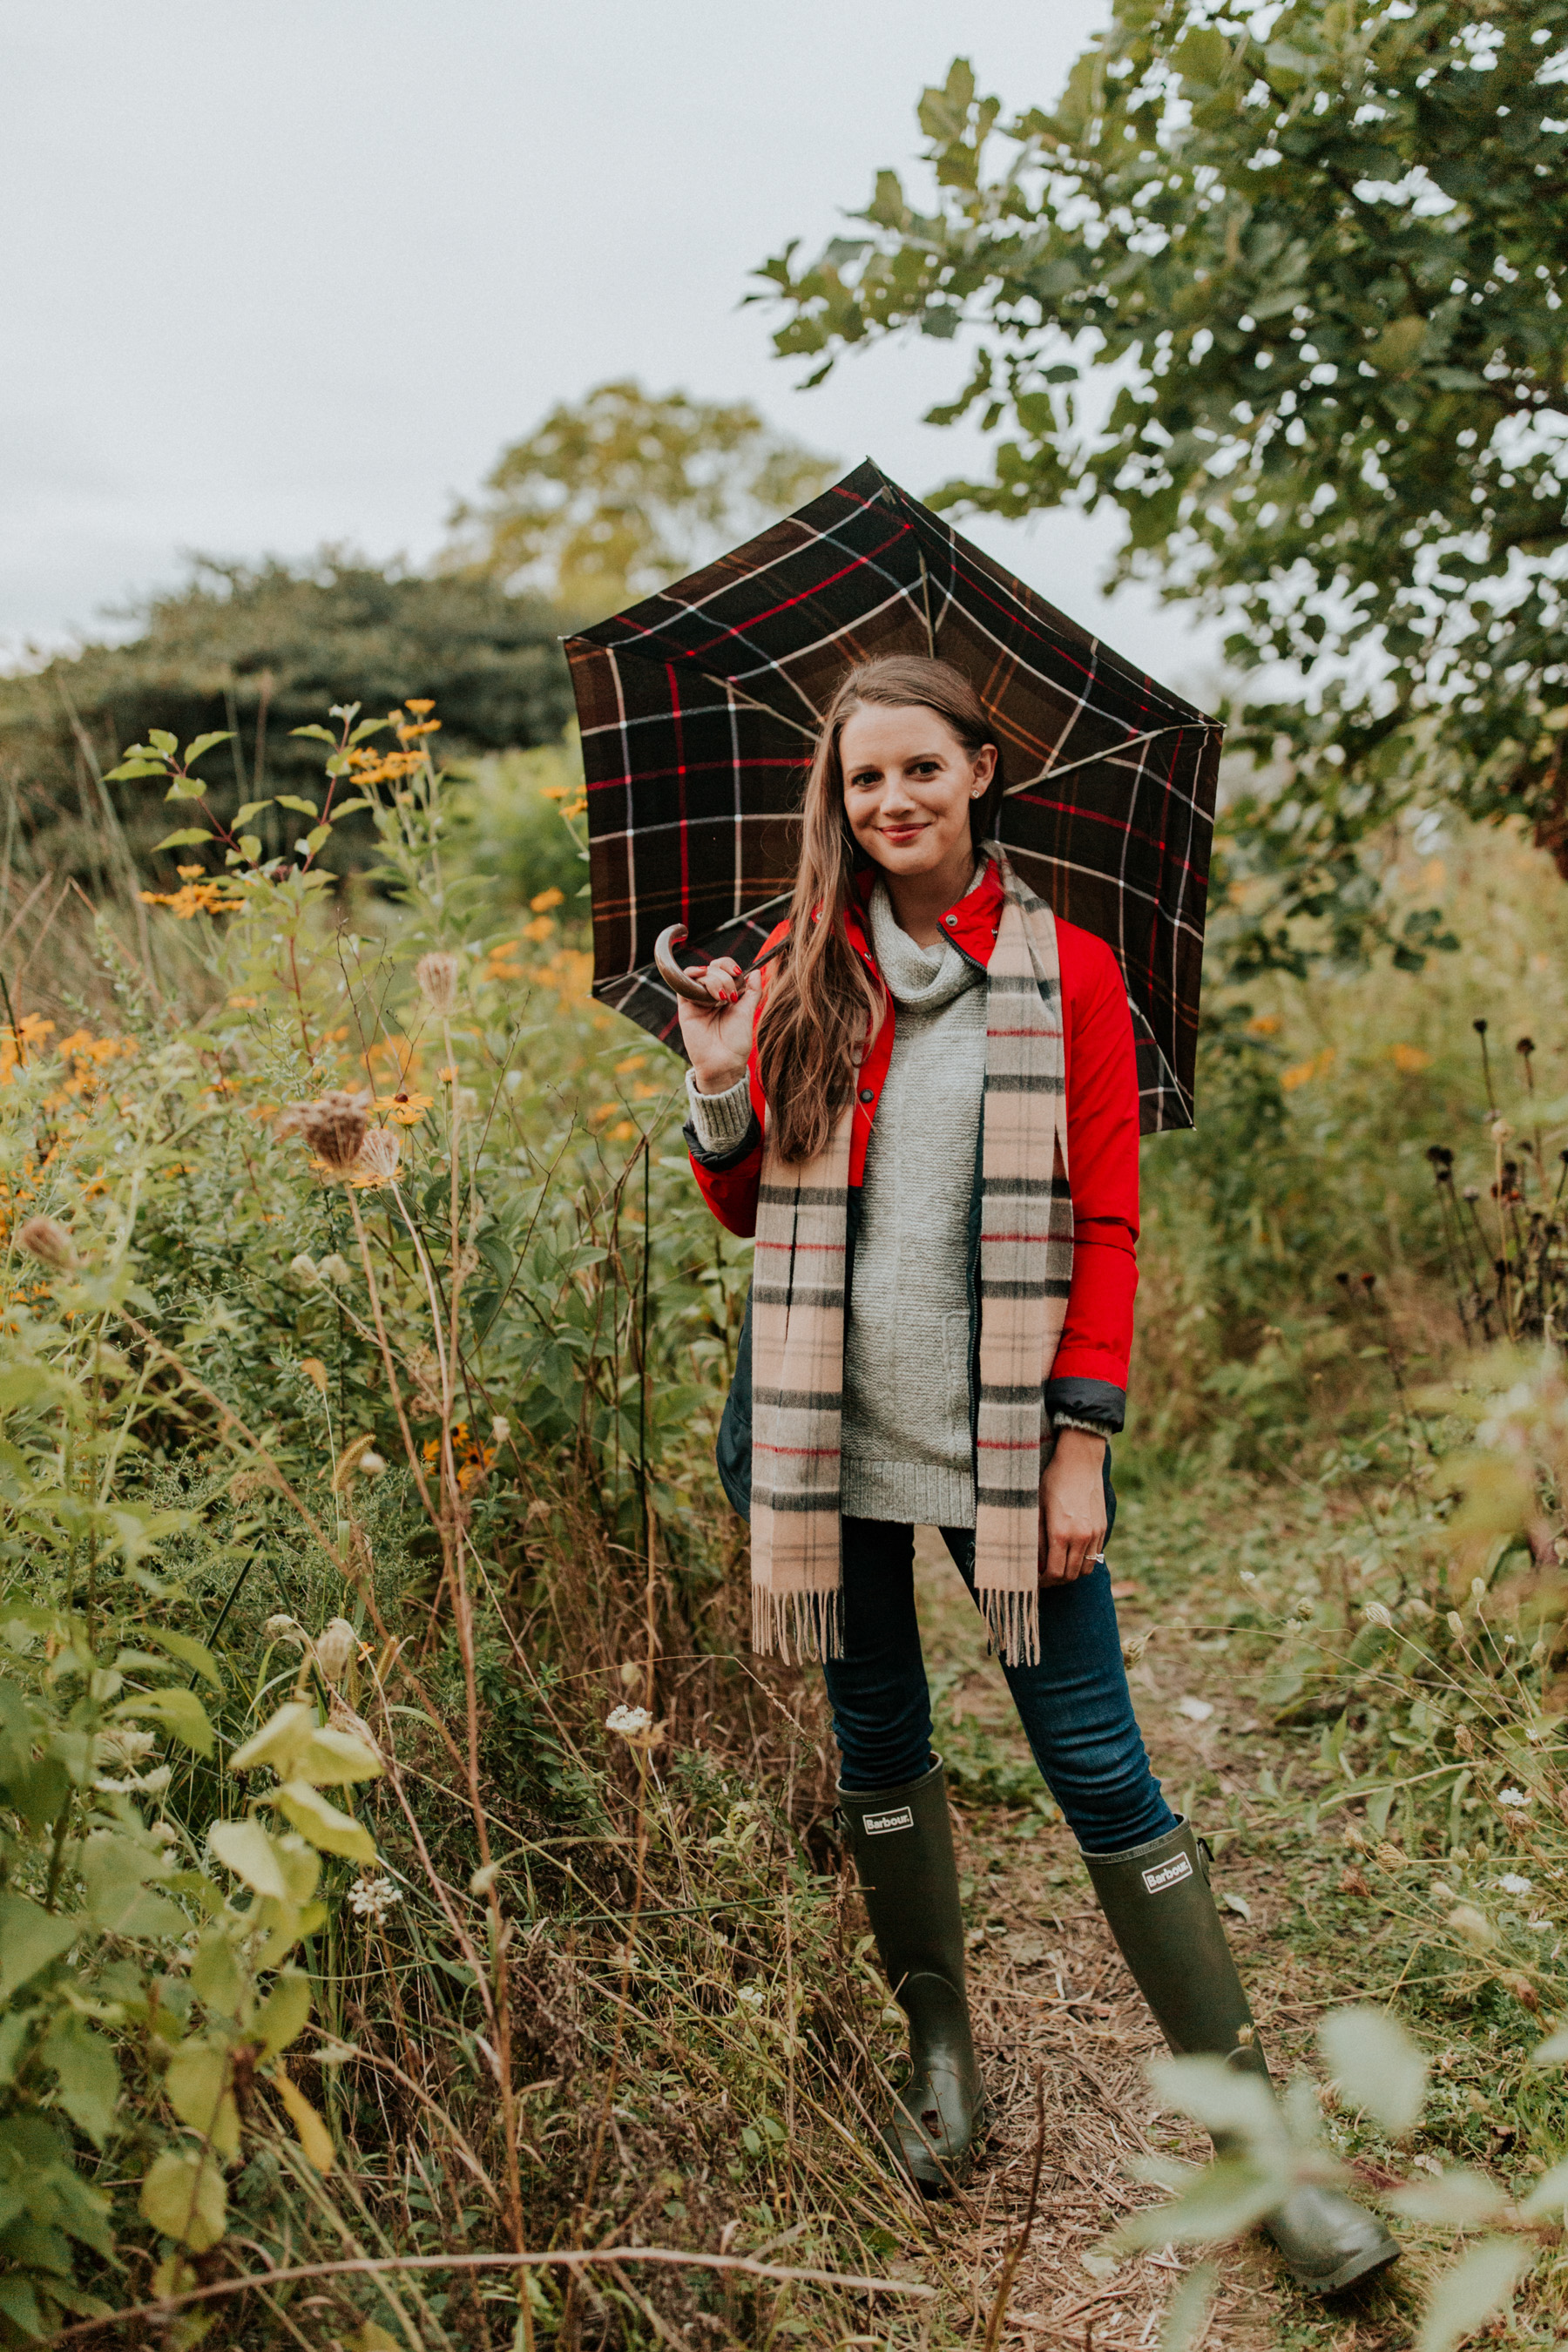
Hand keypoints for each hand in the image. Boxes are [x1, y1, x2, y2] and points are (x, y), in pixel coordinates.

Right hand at [675, 957, 763, 1097]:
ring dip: (715, 980)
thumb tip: (755, 972)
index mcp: (726, 995)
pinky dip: (693, 974)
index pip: (724, 969)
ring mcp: (697, 1000)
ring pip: (701, 974)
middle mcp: (711, 995)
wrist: (724, 1062)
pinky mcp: (685, 1006)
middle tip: (731, 998)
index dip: (729, 965)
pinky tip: (702, 976)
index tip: (739, 973)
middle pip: (713, 968)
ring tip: (722, 999)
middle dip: (725, 977)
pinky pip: (684, 983)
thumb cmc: (736, 1042)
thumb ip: (752, 991)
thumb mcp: (747, 1012)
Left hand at [1038, 1426, 1107, 1585]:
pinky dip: (1083, 1562)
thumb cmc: (1053, 1481)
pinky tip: (1070, 1554)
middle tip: (1044, 1578)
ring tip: (1057, 1568)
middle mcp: (1081, 1537)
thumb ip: (1035, 1537)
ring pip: (1085, 1569)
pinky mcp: (1103, 1528)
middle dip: (1055, 1582)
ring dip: (1071, 1574)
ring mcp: (1095, 1534)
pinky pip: (1095, 1556)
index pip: (1054, 1573)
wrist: (1080, 1462)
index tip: (1034, 1581)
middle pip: (1070, 1576)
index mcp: (1060, 1533)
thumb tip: (1032, 1562)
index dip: (1043, 1582)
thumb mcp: (1036, 1507)